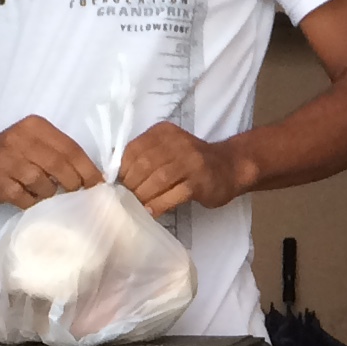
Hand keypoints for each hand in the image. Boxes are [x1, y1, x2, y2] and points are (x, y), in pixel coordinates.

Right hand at [0, 116, 102, 208]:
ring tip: (48, 193)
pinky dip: (34, 202)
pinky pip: (26, 199)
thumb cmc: (16, 149)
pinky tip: (33, 198)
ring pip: (43, 185)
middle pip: (58, 166)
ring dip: (51, 193)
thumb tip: (92, 175)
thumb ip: (61, 150)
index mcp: (35, 127)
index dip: (87, 168)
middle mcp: (19, 141)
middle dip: (73, 182)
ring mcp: (7, 163)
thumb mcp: (37, 138)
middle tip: (78, 192)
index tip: (98, 183)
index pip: (69, 148)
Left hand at [116, 122, 249, 216]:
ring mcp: (190, 161)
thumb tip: (117, 178)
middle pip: (144, 164)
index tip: (116, 185)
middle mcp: (177, 143)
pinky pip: (174, 194)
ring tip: (136, 206)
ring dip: (143, 196)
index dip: (122, 169)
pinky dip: (159, 204)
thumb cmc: (193, 162)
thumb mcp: (168, 149)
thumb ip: (146, 156)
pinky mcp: (200, 181)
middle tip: (124, 199)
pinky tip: (151, 212)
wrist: (230, 166)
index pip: (134, 149)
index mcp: (164, 133)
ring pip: (158, 179)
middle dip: (131, 184)